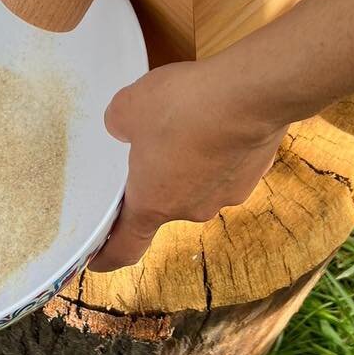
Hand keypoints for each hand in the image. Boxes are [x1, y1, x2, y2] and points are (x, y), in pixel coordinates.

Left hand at [89, 57, 287, 271]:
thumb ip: (117, 124)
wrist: (250, 94)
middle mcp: (191, 209)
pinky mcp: (254, 171)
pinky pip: (226, 163)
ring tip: (187, 122)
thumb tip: (124, 127)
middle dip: (154, 179)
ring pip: (198, 182)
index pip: (127, 246)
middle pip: (164, 204)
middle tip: (147, 143)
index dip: (108, 255)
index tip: (98, 260)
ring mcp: (228, 193)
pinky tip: (215, 118)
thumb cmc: (184, 107)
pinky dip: (218, 147)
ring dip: (189, 162)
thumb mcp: (128, 106)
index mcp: (153, 203)